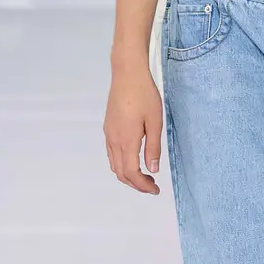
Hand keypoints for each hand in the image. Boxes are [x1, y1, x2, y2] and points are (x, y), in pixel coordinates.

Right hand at [104, 62, 163, 193]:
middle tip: (152, 186)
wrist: (127, 73)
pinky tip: (134, 159)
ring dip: (128, 174)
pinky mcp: (108, 127)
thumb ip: (153, 147)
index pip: (131, 173)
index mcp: (126, 140)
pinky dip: (121, 163)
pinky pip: (111, 153)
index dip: (142, 186)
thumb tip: (152, 170)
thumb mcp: (155, 122)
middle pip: (120, 172)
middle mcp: (113, 140)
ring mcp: (109, 133)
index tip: (156, 190)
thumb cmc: (144, 95)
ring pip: (114, 164)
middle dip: (135, 184)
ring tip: (145, 175)